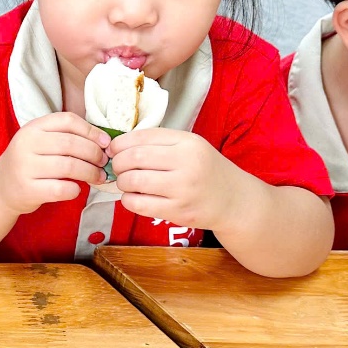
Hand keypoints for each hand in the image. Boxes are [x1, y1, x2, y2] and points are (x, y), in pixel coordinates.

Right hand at [0, 112, 109, 214]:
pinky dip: (75, 190)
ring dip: (90, 172)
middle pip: (71, 144)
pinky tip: (76, 189)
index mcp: (32, 128)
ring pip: (69, 167)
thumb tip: (104, 141)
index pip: (68, 120)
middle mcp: (26, 144)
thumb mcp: (39, 141)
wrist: (0, 188)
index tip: (105, 143)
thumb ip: (65, 136)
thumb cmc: (29, 163)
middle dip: (94, 153)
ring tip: (98, 177)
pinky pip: (61, 189)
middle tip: (104, 162)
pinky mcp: (27, 190)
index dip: (91, 131)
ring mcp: (25, 167)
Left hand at [110, 127, 243, 228]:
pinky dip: (128, 200)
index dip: (121, 143)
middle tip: (117, 167)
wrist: (233, 200)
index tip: (114, 149)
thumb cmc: (206, 170)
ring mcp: (183, 189)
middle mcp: (187, 163)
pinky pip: (139, 204)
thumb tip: (120, 146)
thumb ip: (161, 143)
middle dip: (118, 162)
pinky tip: (132, 197)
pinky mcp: (178, 211)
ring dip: (122, 182)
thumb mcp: (191, 147)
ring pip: (134, 181)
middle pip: (134, 158)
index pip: (143, 136)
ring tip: (126, 182)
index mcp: (188, 143)